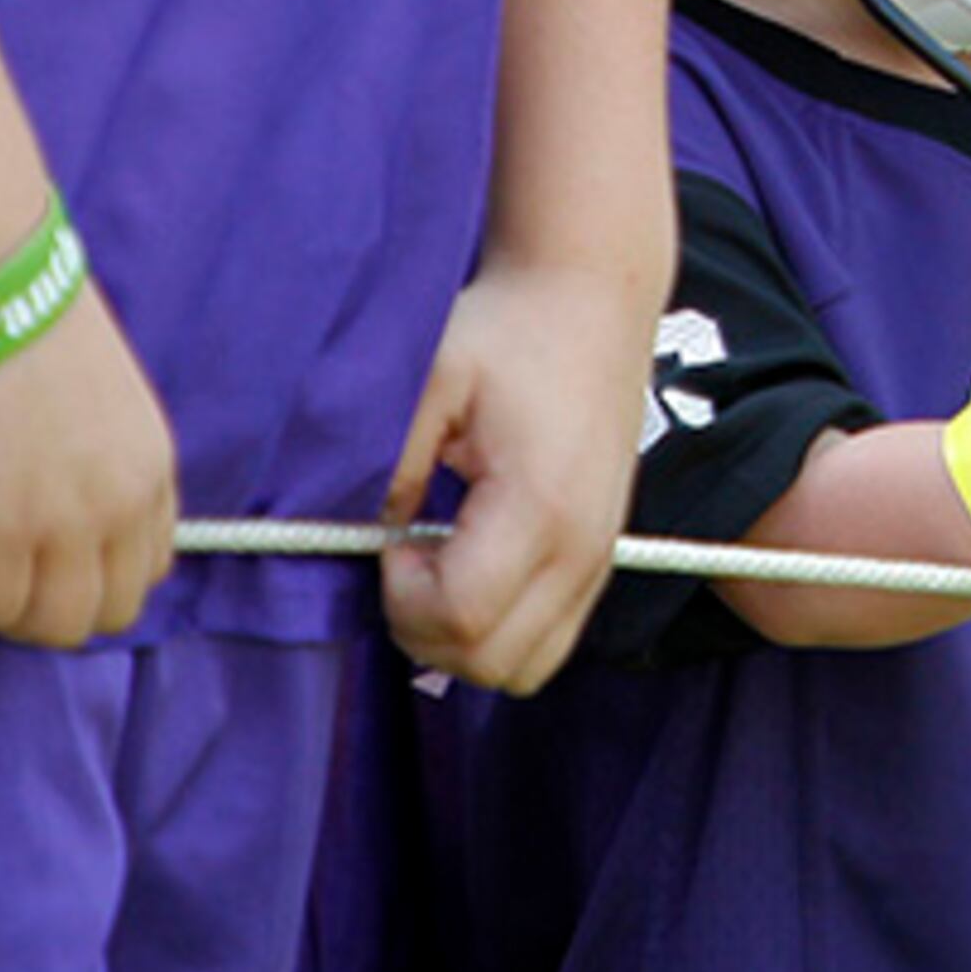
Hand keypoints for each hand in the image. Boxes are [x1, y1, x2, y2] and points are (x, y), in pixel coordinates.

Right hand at [0, 280, 176, 648]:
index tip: (39, 543)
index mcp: (153, 467)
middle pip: (109, 612)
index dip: (89, 570)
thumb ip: (99, 457)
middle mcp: (123, 504)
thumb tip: (54, 496)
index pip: (149, 566)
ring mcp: (64, 524)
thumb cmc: (29, 320)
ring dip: (2, 604)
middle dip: (49, 603)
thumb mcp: (102, 400)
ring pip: (51, 626)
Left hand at [380, 255, 658, 694]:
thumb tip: (367, 533)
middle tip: (406, 556)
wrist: (593, 300)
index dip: (401, 597)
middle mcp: (583, 548)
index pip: (459, 615)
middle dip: (425, 627)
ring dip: (464, 640)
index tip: (390, 541)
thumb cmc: (509, 330)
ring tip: (439, 566)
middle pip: (489, 662)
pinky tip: (474, 562)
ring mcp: (601, 560)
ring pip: (522, 670)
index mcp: (540, 506)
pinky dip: (501, 630)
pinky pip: (550, 644)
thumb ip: (390, 462)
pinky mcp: (603, 558)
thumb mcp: (432, 376)